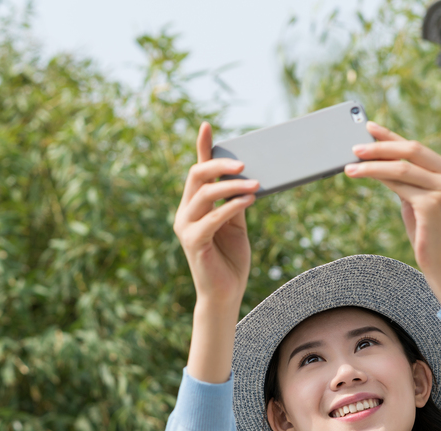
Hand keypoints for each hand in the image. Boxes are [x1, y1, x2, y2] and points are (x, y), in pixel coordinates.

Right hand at [174, 121, 257, 309]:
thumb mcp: (236, 225)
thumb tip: (246, 178)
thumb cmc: (230, 260)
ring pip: (205, 193)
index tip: (207, 126)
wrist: (225, 295)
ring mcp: (186, 227)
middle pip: (197, 176)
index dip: (201, 148)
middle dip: (220, 165)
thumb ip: (235, 202)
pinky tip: (250, 199)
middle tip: (245, 163)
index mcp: (194, 207)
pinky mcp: (194, 242)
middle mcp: (185, 213)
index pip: (197, 172)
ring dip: (232, 185)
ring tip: (255, 184)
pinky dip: (231, 205)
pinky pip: (213, 216)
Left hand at [344, 121, 440, 310]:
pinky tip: (361, 176)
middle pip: (412, 151)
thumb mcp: (417, 199)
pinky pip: (399, 185)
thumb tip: (377, 159)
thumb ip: (407, 179)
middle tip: (356, 146)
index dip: (392, 137)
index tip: (370, 127)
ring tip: (350, 166)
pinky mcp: (433, 204)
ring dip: (373, 165)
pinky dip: (377, 178)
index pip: (418, 148)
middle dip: (381, 146)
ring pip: (402, 167)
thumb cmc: (427, 232)